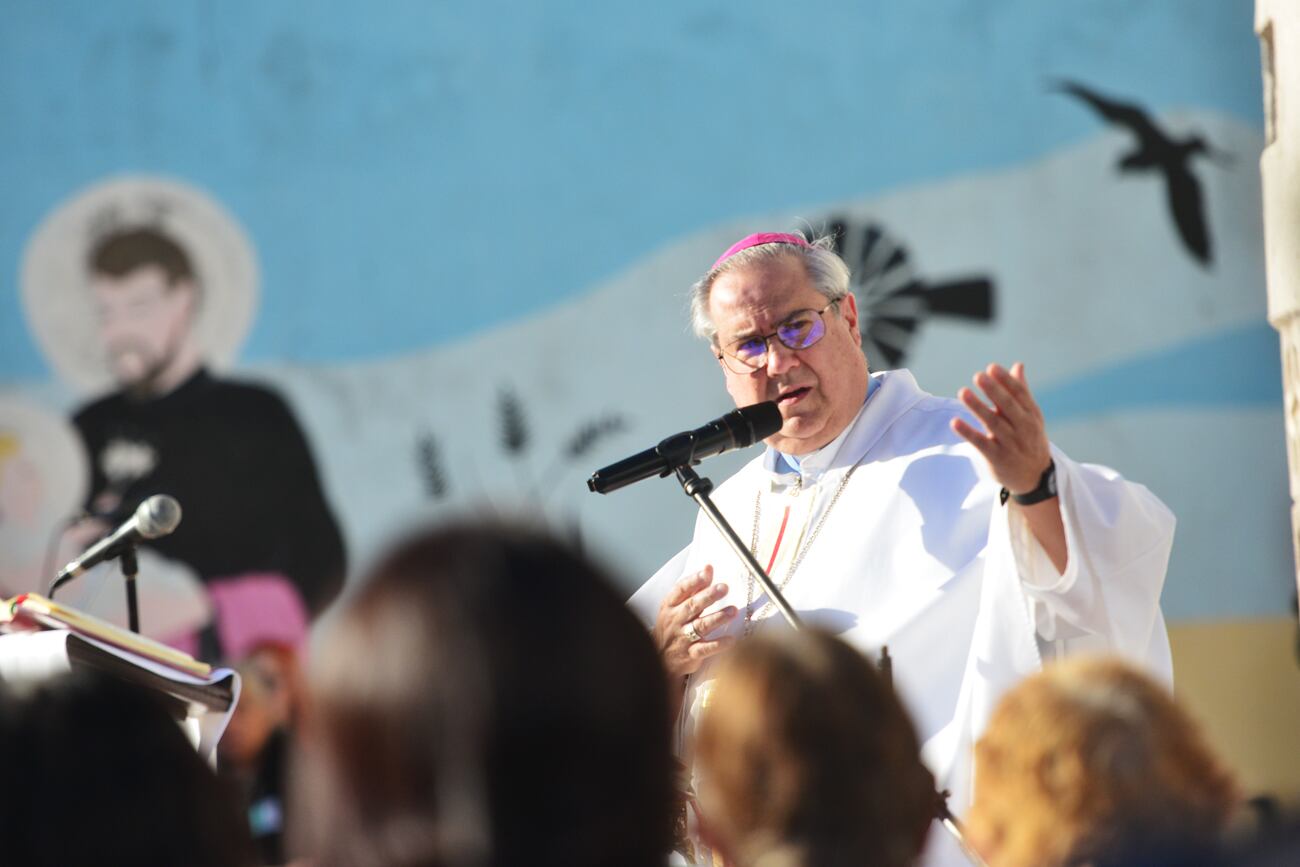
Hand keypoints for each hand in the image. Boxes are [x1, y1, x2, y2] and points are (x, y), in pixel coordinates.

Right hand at [652, 565, 737, 679]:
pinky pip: (705, 649)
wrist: (659, 658)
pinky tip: (731, 640)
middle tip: (724, 588)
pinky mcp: (690, 654)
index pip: (681, 590)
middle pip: (692, 606)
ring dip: (717, 618)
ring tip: (733, 611)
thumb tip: (708, 567)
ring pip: (700, 626)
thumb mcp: (675, 607)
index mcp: (670, 606)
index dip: (694, 580)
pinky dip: (718, 644)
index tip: (707, 572)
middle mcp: (675, 620)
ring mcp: (682, 638)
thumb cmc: (672, 627)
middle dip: (708, 596)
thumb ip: (693, 588)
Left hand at [951, 362, 1051, 494]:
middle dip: (993, 391)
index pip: (1019, 395)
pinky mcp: (997, 458)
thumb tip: (1017, 365)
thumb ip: (1021, 391)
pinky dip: (968, 433)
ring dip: (977, 407)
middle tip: (978, 376)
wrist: (1035, 477)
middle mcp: (1023, 428)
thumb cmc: (1029, 439)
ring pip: (993, 423)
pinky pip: (981, 443)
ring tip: (963, 392)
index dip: (1005, 381)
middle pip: (1007, 407)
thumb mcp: (1031, 416)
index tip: (991, 367)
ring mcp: (1010, 444)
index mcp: (1031, 415)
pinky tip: (955, 422)